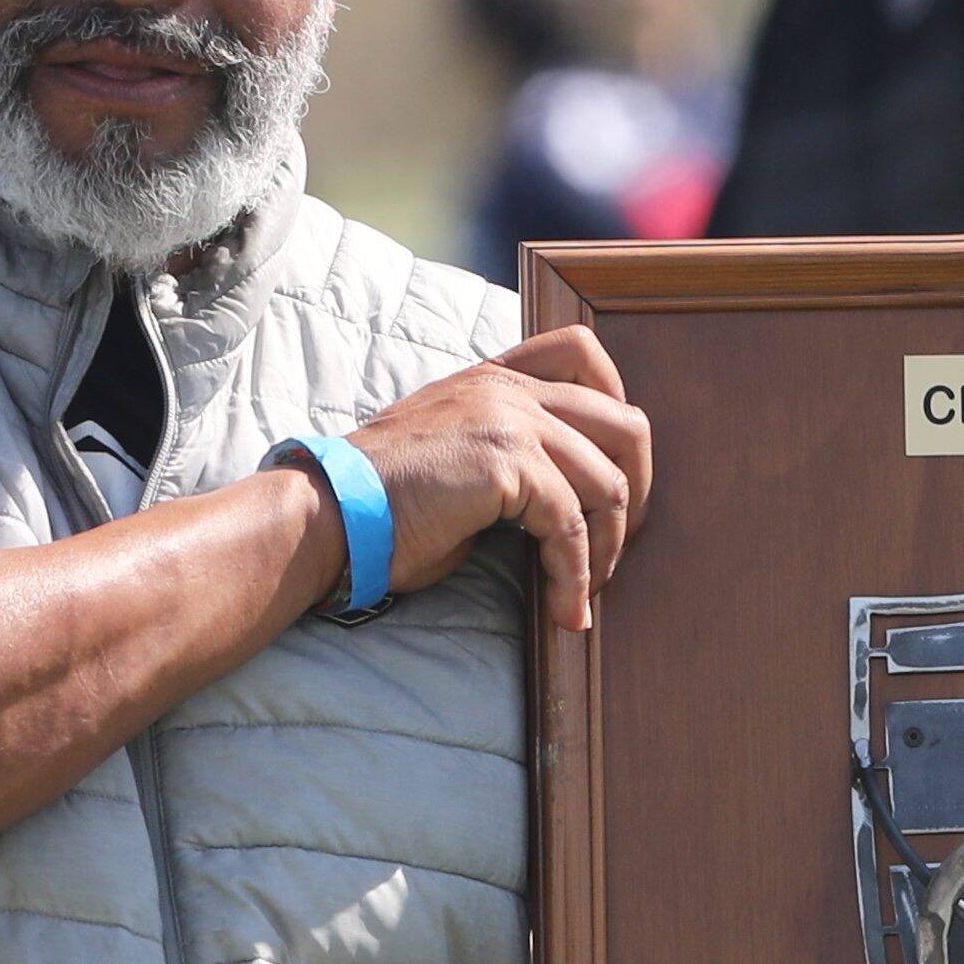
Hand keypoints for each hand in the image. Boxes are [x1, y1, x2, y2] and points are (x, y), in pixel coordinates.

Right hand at [352, 326, 651, 630]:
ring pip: (607, 483)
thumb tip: (569, 500)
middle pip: (624, 422)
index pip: (582, 353)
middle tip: (617, 543)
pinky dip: (575, 576)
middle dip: (636, 491)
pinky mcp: (505, 466)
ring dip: (606, 548)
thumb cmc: (381, 503)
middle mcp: (506, 390)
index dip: (618, 405)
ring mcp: (508, 422)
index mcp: (492, 378)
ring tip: (584, 590)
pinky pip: (570, 527)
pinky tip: (565, 610)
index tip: (616, 469)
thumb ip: (508, 451)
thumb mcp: (452, 452)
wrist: (326, 515)